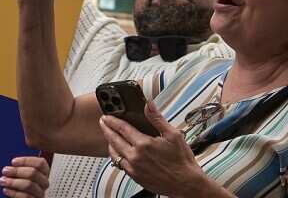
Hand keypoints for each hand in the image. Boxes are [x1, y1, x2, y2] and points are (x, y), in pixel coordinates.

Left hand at [0, 156, 48, 196]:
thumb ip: (21, 169)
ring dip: (13, 182)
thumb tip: (13, 164)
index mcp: (44, 172)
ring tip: (3, 180)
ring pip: (29, 184)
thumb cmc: (21, 185)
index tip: (13, 162)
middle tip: (5, 170)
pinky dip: (14, 193)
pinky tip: (6, 190)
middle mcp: (44, 182)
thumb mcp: (23, 175)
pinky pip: (25, 196)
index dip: (26, 161)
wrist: (20, 197)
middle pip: (33, 173)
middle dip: (17, 171)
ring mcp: (40, 193)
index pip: (40, 163)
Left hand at [100, 101, 219, 196]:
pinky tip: (119, 151)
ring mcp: (133, 168)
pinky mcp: (134, 176)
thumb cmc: (181, 160)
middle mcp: (135, 157)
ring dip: (109, 143)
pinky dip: (116, 155)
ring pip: (114, 153)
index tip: (107, 116)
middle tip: (103, 123)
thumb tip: (148, 105)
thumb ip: (157, 119)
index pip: (123, 129)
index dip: (113, 121)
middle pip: (114, 140)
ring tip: (109, 136)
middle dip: (107, 129)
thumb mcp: (173, 134)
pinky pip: (119, 164)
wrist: (184, 182)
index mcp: (144, 144)